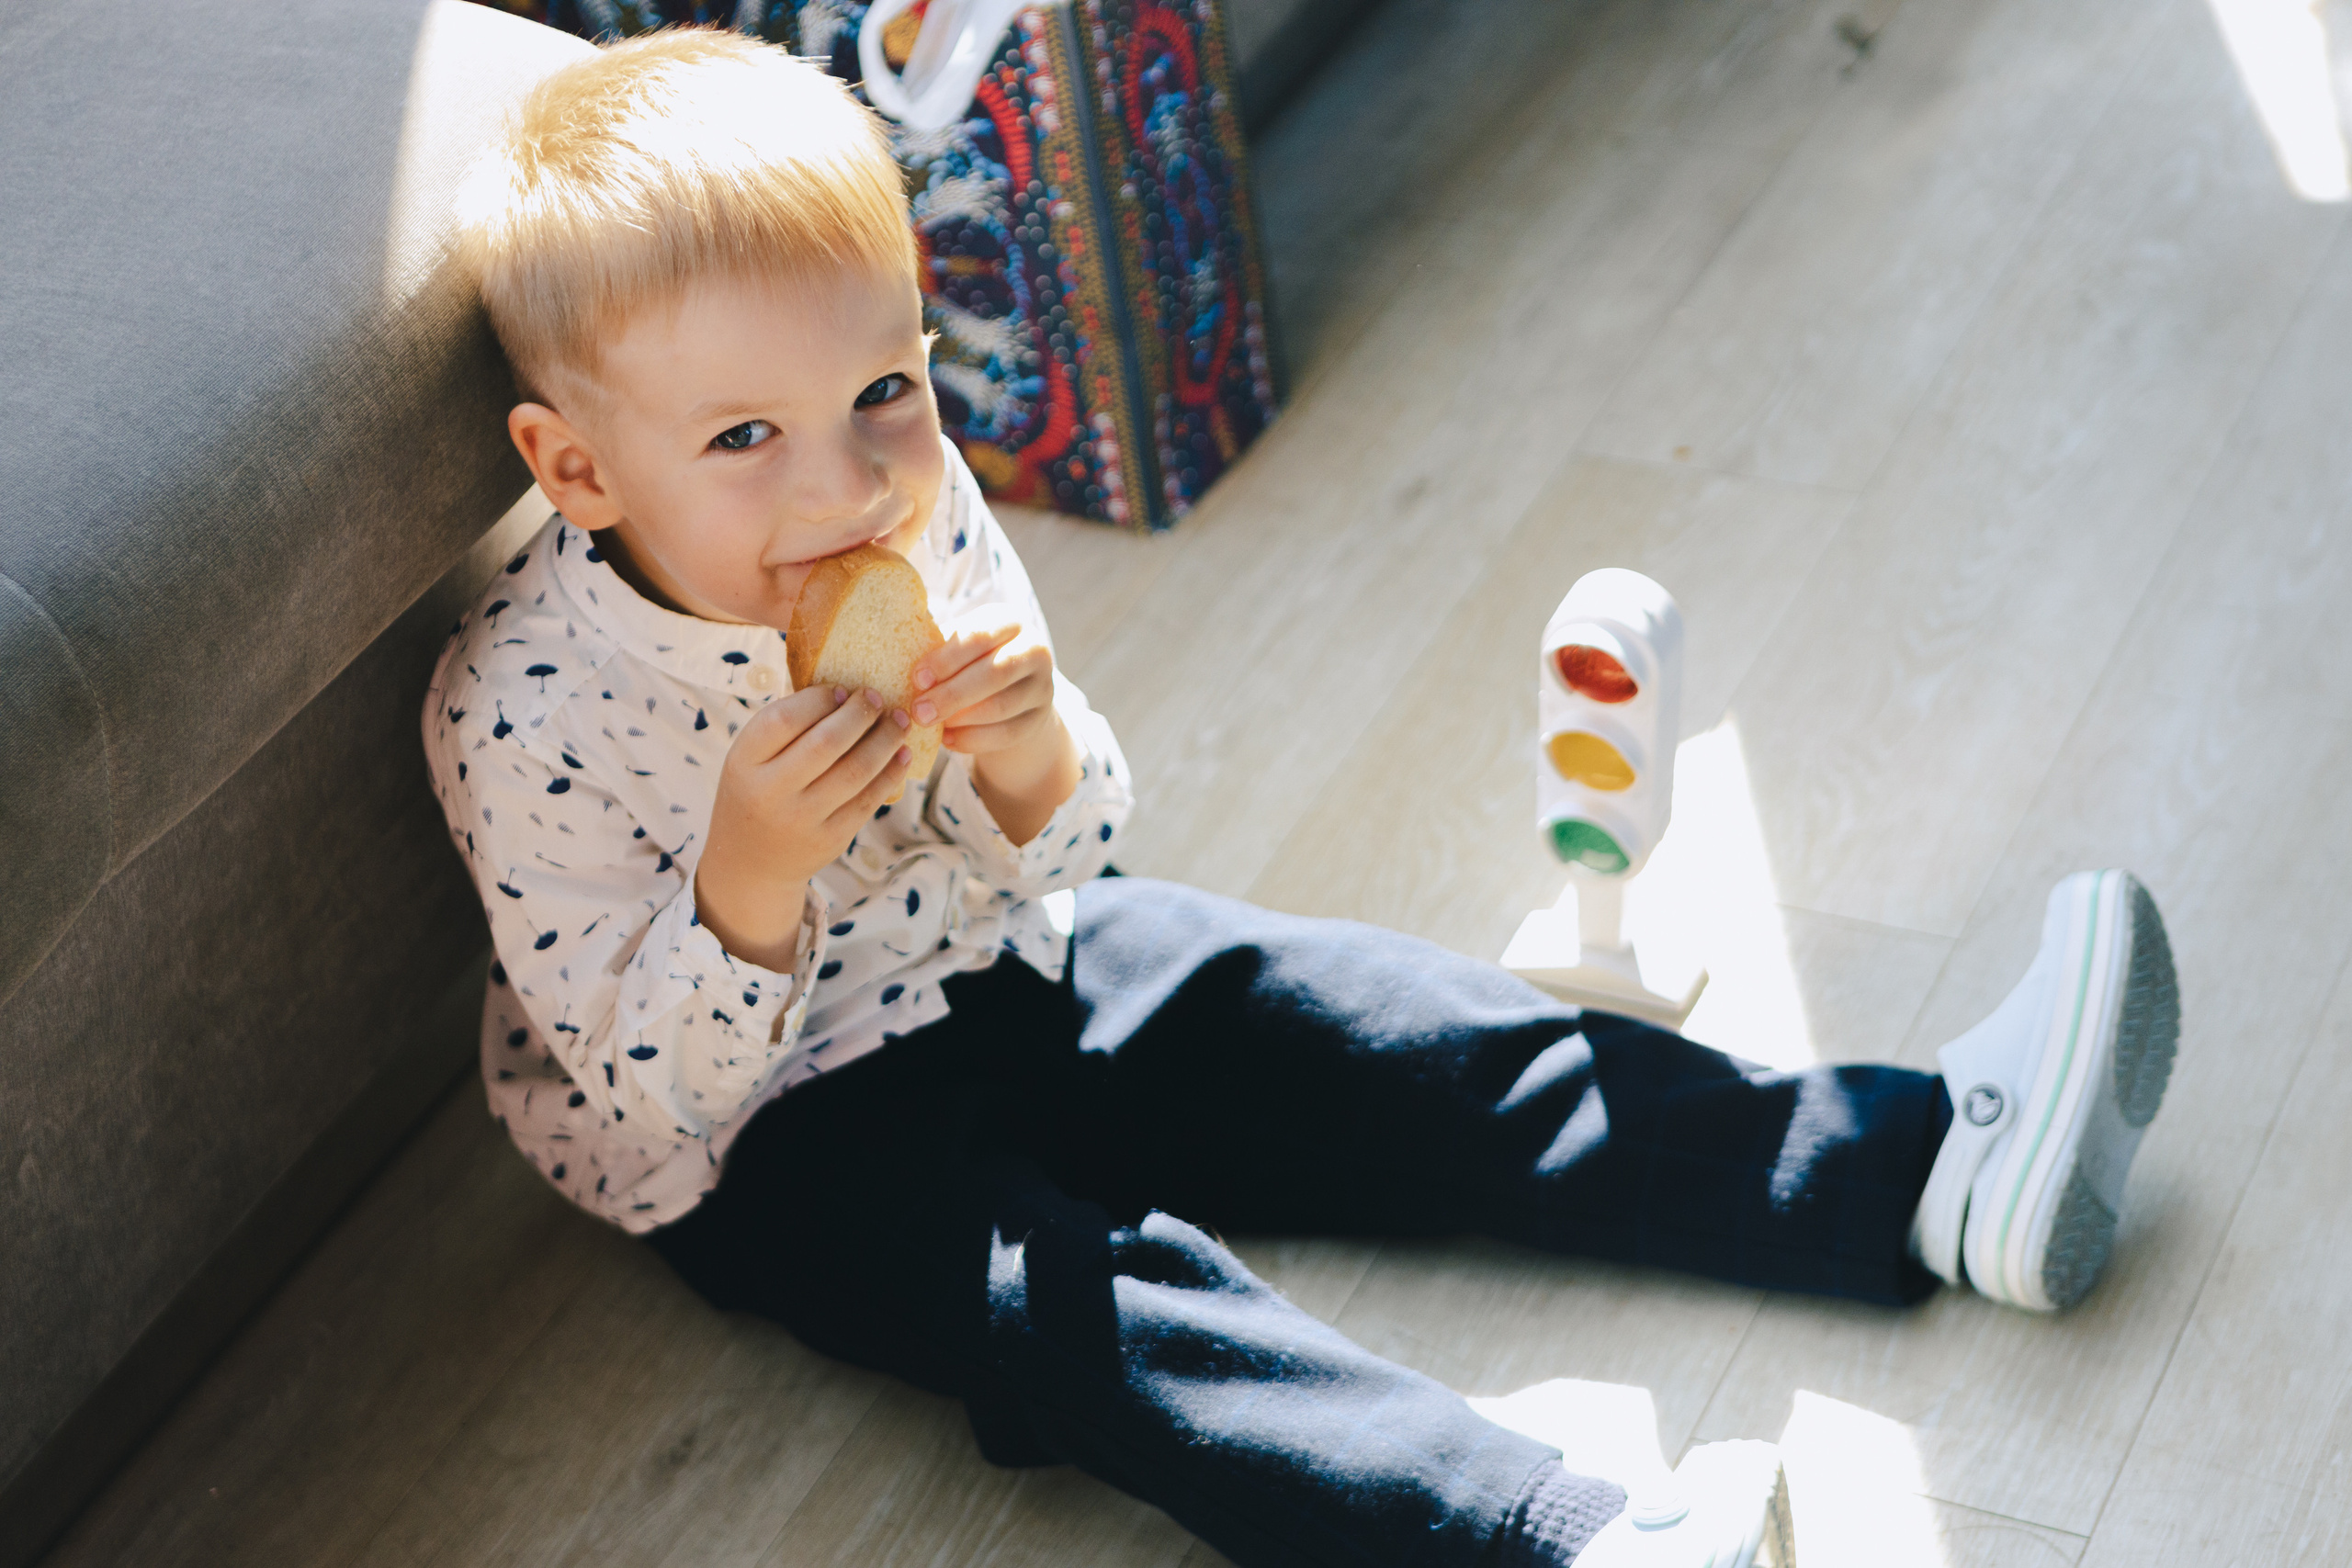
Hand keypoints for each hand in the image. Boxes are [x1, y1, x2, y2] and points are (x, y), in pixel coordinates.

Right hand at [695, 684, 910, 967]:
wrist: (749, 862)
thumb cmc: (757, 790)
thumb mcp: (752, 758)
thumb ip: (785, 727)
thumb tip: (845, 687)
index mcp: (744, 761)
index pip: (784, 719)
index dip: (819, 699)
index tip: (843, 690)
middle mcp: (770, 792)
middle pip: (826, 743)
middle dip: (860, 714)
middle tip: (878, 698)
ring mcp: (801, 819)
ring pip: (855, 771)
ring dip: (885, 741)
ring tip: (899, 721)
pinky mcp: (830, 839)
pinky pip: (868, 800)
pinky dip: (891, 773)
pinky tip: (901, 754)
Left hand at [913, 606, 1080, 844]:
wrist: (1015, 689)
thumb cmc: (971, 660)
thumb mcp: (960, 643)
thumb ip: (936, 644)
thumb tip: (889, 648)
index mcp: (1009, 622)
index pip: (980, 636)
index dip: (947, 658)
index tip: (916, 678)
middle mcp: (1034, 651)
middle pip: (995, 673)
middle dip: (952, 694)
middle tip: (918, 711)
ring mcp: (1042, 688)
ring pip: (1001, 707)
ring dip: (960, 719)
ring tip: (928, 724)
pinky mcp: (1039, 720)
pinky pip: (1005, 735)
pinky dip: (973, 740)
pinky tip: (947, 740)